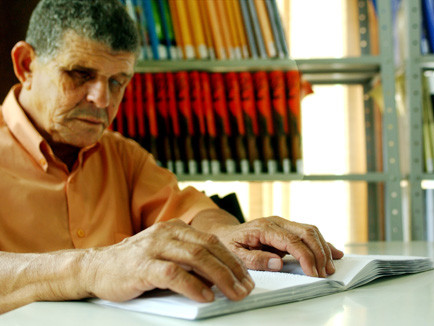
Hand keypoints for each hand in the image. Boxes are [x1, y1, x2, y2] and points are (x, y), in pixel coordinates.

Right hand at [81, 220, 253, 302]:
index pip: (212, 241)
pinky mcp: (142, 266)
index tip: (245, 276)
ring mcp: (153, 247)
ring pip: (196, 258)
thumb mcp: (164, 254)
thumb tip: (219, 277)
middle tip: (245, 287)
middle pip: (208, 248)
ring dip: (219, 277)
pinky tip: (205, 296)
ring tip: (232, 293)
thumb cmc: (132, 264)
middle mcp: (166, 233)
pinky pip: (174, 274)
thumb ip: (188, 260)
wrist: (94, 267)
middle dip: (231, 269)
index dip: (232, 259)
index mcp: (175, 228)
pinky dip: (193, 286)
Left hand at [215, 216, 343, 277]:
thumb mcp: (236, 254)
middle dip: (319, 253)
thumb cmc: (229, 243)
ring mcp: (283, 223)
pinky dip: (322, 243)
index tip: (313, 273)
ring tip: (329, 268)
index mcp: (264, 227)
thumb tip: (277, 263)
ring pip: (311, 231)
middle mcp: (277, 221)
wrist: (225, 232)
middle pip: (306, 233)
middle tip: (325, 273)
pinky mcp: (287, 228)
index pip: (292, 241)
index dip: (305, 257)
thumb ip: (255, 259)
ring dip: (323, 249)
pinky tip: (334, 252)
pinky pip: (308, 233)